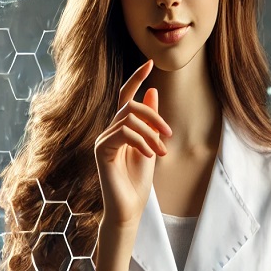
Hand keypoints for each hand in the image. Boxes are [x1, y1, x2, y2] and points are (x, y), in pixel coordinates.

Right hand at [94, 61, 171, 228]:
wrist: (129, 208)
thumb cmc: (138, 182)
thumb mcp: (152, 146)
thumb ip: (151, 122)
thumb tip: (153, 91)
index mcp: (121, 128)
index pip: (126, 96)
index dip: (136, 78)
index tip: (150, 62)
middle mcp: (110, 131)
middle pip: (130, 105)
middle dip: (153, 116)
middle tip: (168, 134)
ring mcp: (103, 140)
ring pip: (129, 119)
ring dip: (151, 134)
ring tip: (161, 152)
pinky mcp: (102, 150)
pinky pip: (123, 132)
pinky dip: (141, 141)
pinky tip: (149, 156)